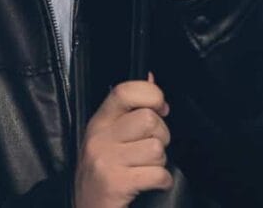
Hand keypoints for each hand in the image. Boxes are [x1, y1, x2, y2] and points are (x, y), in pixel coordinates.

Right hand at [74, 74, 172, 207]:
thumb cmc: (102, 173)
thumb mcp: (109, 137)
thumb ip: (130, 109)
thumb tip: (152, 79)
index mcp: (99, 122)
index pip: (125, 91)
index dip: (151, 94)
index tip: (160, 108)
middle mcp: (100, 137)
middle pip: (148, 120)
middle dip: (161, 136)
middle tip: (151, 148)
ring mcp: (107, 160)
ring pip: (156, 148)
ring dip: (160, 162)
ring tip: (146, 167)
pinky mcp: (116, 183)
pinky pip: (158, 174)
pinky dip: (162, 181)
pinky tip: (151, 183)